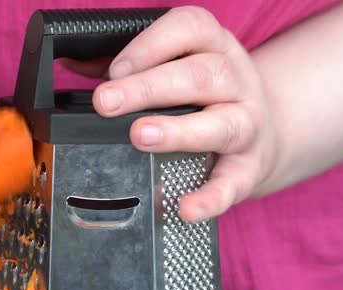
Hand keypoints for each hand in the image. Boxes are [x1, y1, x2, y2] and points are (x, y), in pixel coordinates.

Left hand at [67, 7, 277, 222]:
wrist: (269, 132)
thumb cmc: (208, 98)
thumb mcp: (178, 68)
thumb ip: (129, 66)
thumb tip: (73, 64)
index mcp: (214, 48)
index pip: (190, 29)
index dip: (151, 45)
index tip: (114, 69)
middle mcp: (236, 82)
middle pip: (200, 76)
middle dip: (149, 88)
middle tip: (105, 102)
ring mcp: (247, 125)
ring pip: (222, 124)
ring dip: (179, 131)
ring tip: (141, 136)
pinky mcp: (248, 169)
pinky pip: (232, 183)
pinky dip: (210, 197)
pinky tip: (185, 207)